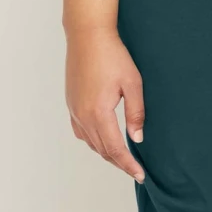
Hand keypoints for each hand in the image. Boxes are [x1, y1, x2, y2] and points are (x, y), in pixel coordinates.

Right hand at [66, 26, 146, 182]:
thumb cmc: (113, 56)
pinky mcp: (71, 103)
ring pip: (90, 142)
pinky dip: (94, 141)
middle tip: (135, 171)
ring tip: (123, 159)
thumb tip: (137, 138)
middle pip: (102, 150)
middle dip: (119, 163)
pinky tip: (103, 141)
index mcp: (98, 113)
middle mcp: (82, 115)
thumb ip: (136, 113)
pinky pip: (81, 132)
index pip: (115, 149)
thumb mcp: (133, 84)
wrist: (87, 36)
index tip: (140, 175)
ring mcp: (74, 110)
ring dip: (106, 154)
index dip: (128, 165)